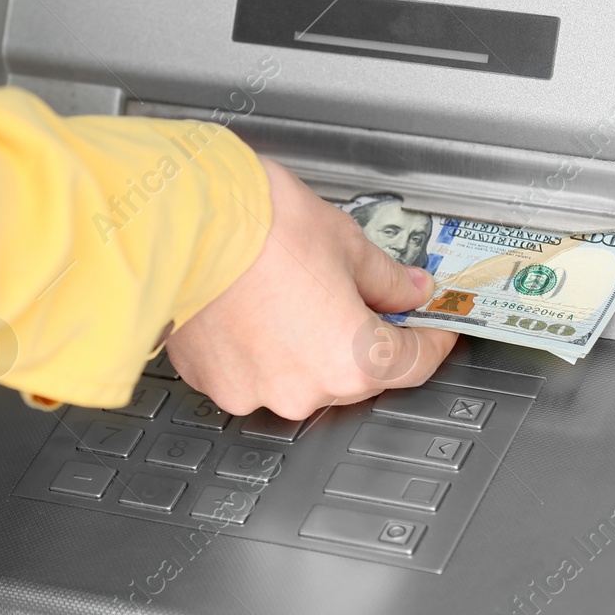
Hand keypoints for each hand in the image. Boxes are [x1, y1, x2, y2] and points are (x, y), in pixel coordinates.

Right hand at [166, 160, 457, 419]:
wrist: (179, 222)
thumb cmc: (259, 227)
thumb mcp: (346, 242)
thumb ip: (387, 278)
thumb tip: (409, 290)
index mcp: (354, 359)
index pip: (415, 364)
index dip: (432, 338)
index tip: (434, 323)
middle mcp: (305, 389)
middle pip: (356, 374)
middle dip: (363, 335)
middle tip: (359, 294)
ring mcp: (255, 391)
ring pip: (301, 375)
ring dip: (308, 344)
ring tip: (295, 292)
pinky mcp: (213, 382)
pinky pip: (253, 370)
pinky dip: (262, 347)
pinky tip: (256, 306)